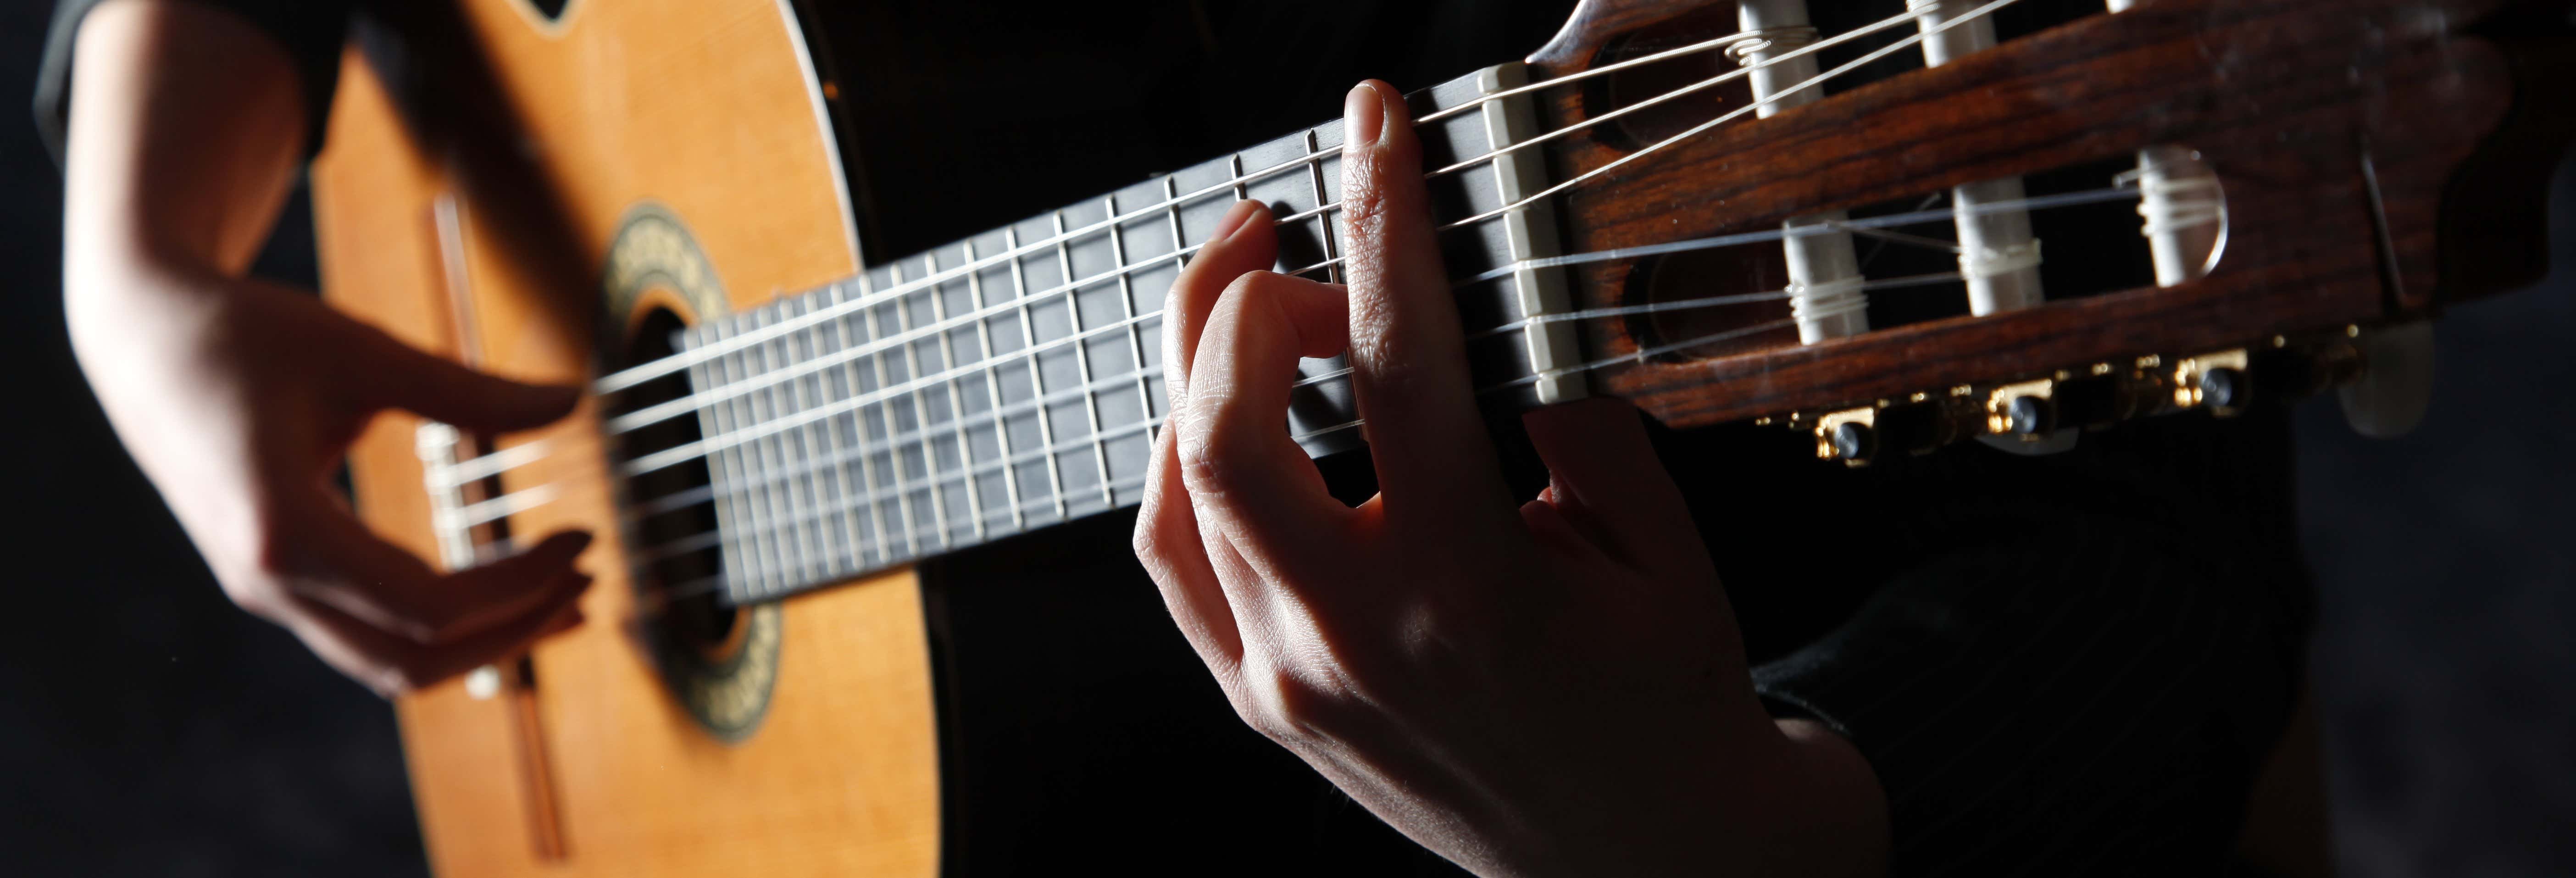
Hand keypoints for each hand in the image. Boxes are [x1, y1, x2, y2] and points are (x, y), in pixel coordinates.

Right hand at [66, 270, 593, 695]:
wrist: (143, 339)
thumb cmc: (244, 335)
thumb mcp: (360, 351)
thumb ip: (468, 388)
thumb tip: (574, 400)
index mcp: (283, 530)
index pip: (431, 605)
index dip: (521, 585)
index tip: (581, 539)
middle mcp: (267, 581)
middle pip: (414, 659)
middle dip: (514, 632)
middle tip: (587, 581)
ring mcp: (265, 590)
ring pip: (389, 664)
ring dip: (482, 645)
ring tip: (564, 601)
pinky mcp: (273, 581)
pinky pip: (368, 635)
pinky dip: (441, 629)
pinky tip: (500, 595)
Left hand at [1133, 82, 1886, 874]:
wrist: (1650, 858)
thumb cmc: (1664, 700)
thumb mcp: (1655, 544)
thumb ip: (1571, 415)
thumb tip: (1489, 306)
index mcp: (1471, 587)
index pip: (1398, 360)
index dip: (1382, 217)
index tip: (1372, 127)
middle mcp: (1358, 639)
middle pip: (1223, 424)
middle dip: (1242, 296)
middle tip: (1293, 237)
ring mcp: (1291, 684)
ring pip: (1176, 490)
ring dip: (1198, 372)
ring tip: (1260, 312)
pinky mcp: (1262, 707)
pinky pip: (1174, 560)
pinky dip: (1186, 469)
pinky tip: (1237, 419)